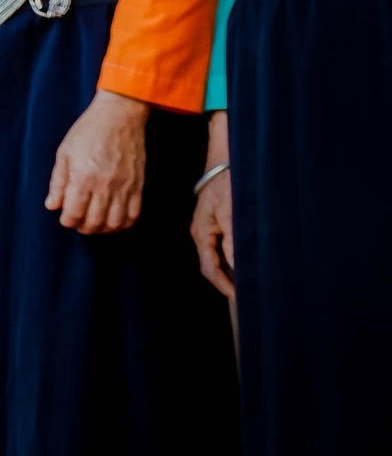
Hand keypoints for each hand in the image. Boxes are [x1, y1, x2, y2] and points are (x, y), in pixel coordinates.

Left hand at [46, 89, 148, 233]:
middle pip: (94, 221)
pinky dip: (123, 223)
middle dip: (83, 227)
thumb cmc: (88, 132)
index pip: (74, 213)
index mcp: (83, 177)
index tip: (65, 217)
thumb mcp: (65, 153)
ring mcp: (124, 187)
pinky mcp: (138, 185)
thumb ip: (58, 182)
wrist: (119, 117)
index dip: (67, 220)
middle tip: (78, 223)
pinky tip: (114, 220)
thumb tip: (52, 206)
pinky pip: (134, 214)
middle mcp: (104, 186)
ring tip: (95, 224)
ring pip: (114, 223)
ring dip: (103, 229)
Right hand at [191, 111, 233, 296]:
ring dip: (235, 267)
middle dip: (230, 279)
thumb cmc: (228, 183)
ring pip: (220, 255)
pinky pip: (225, 244)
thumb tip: (239, 268)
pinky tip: (251, 257)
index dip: (224, 286)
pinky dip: (237, 255)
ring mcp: (210, 226)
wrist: (227, 157)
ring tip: (255, 278)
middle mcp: (202, 232)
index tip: (242, 298)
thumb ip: (235, 242)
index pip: (209, 268)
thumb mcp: (233, 213)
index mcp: (200, 233)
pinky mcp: (219, 220)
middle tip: (251, 292)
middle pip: (213, 264)